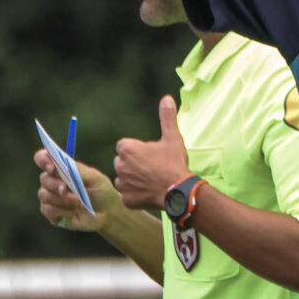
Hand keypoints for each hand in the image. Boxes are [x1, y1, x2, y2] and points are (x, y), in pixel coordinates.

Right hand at [35, 151, 119, 231]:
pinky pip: (46, 209)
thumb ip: (78, 171)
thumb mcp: (95, 179)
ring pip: (44, 195)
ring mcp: (50, 197)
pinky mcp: (51, 213)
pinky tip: (73, 212)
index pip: (42, 158)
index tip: (52, 167)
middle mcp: (53, 181)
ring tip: (78, 203)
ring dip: (62, 199)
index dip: (43, 160)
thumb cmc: (102, 192)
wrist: (107, 214)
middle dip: (55, 184)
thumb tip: (62, 164)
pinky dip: (61, 211)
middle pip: (43, 178)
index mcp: (62, 168)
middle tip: (66, 189)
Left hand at [114, 95, 190, 210]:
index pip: (124, 146)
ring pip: (123, 178)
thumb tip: (166, 98)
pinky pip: (127, 195)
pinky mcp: (126, 199)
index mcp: (128, 149)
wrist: (179, 191)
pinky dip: (135, 194)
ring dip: (132, 179)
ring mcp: (122, 183)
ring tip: (150, 181)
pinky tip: (149, 192)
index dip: (137, 150)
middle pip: (122, 162)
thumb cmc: (174, 163)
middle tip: (152, 169)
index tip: (150, 155)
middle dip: (133, 164)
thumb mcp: (172, 138)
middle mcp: (120, 165)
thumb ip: (167, 118)